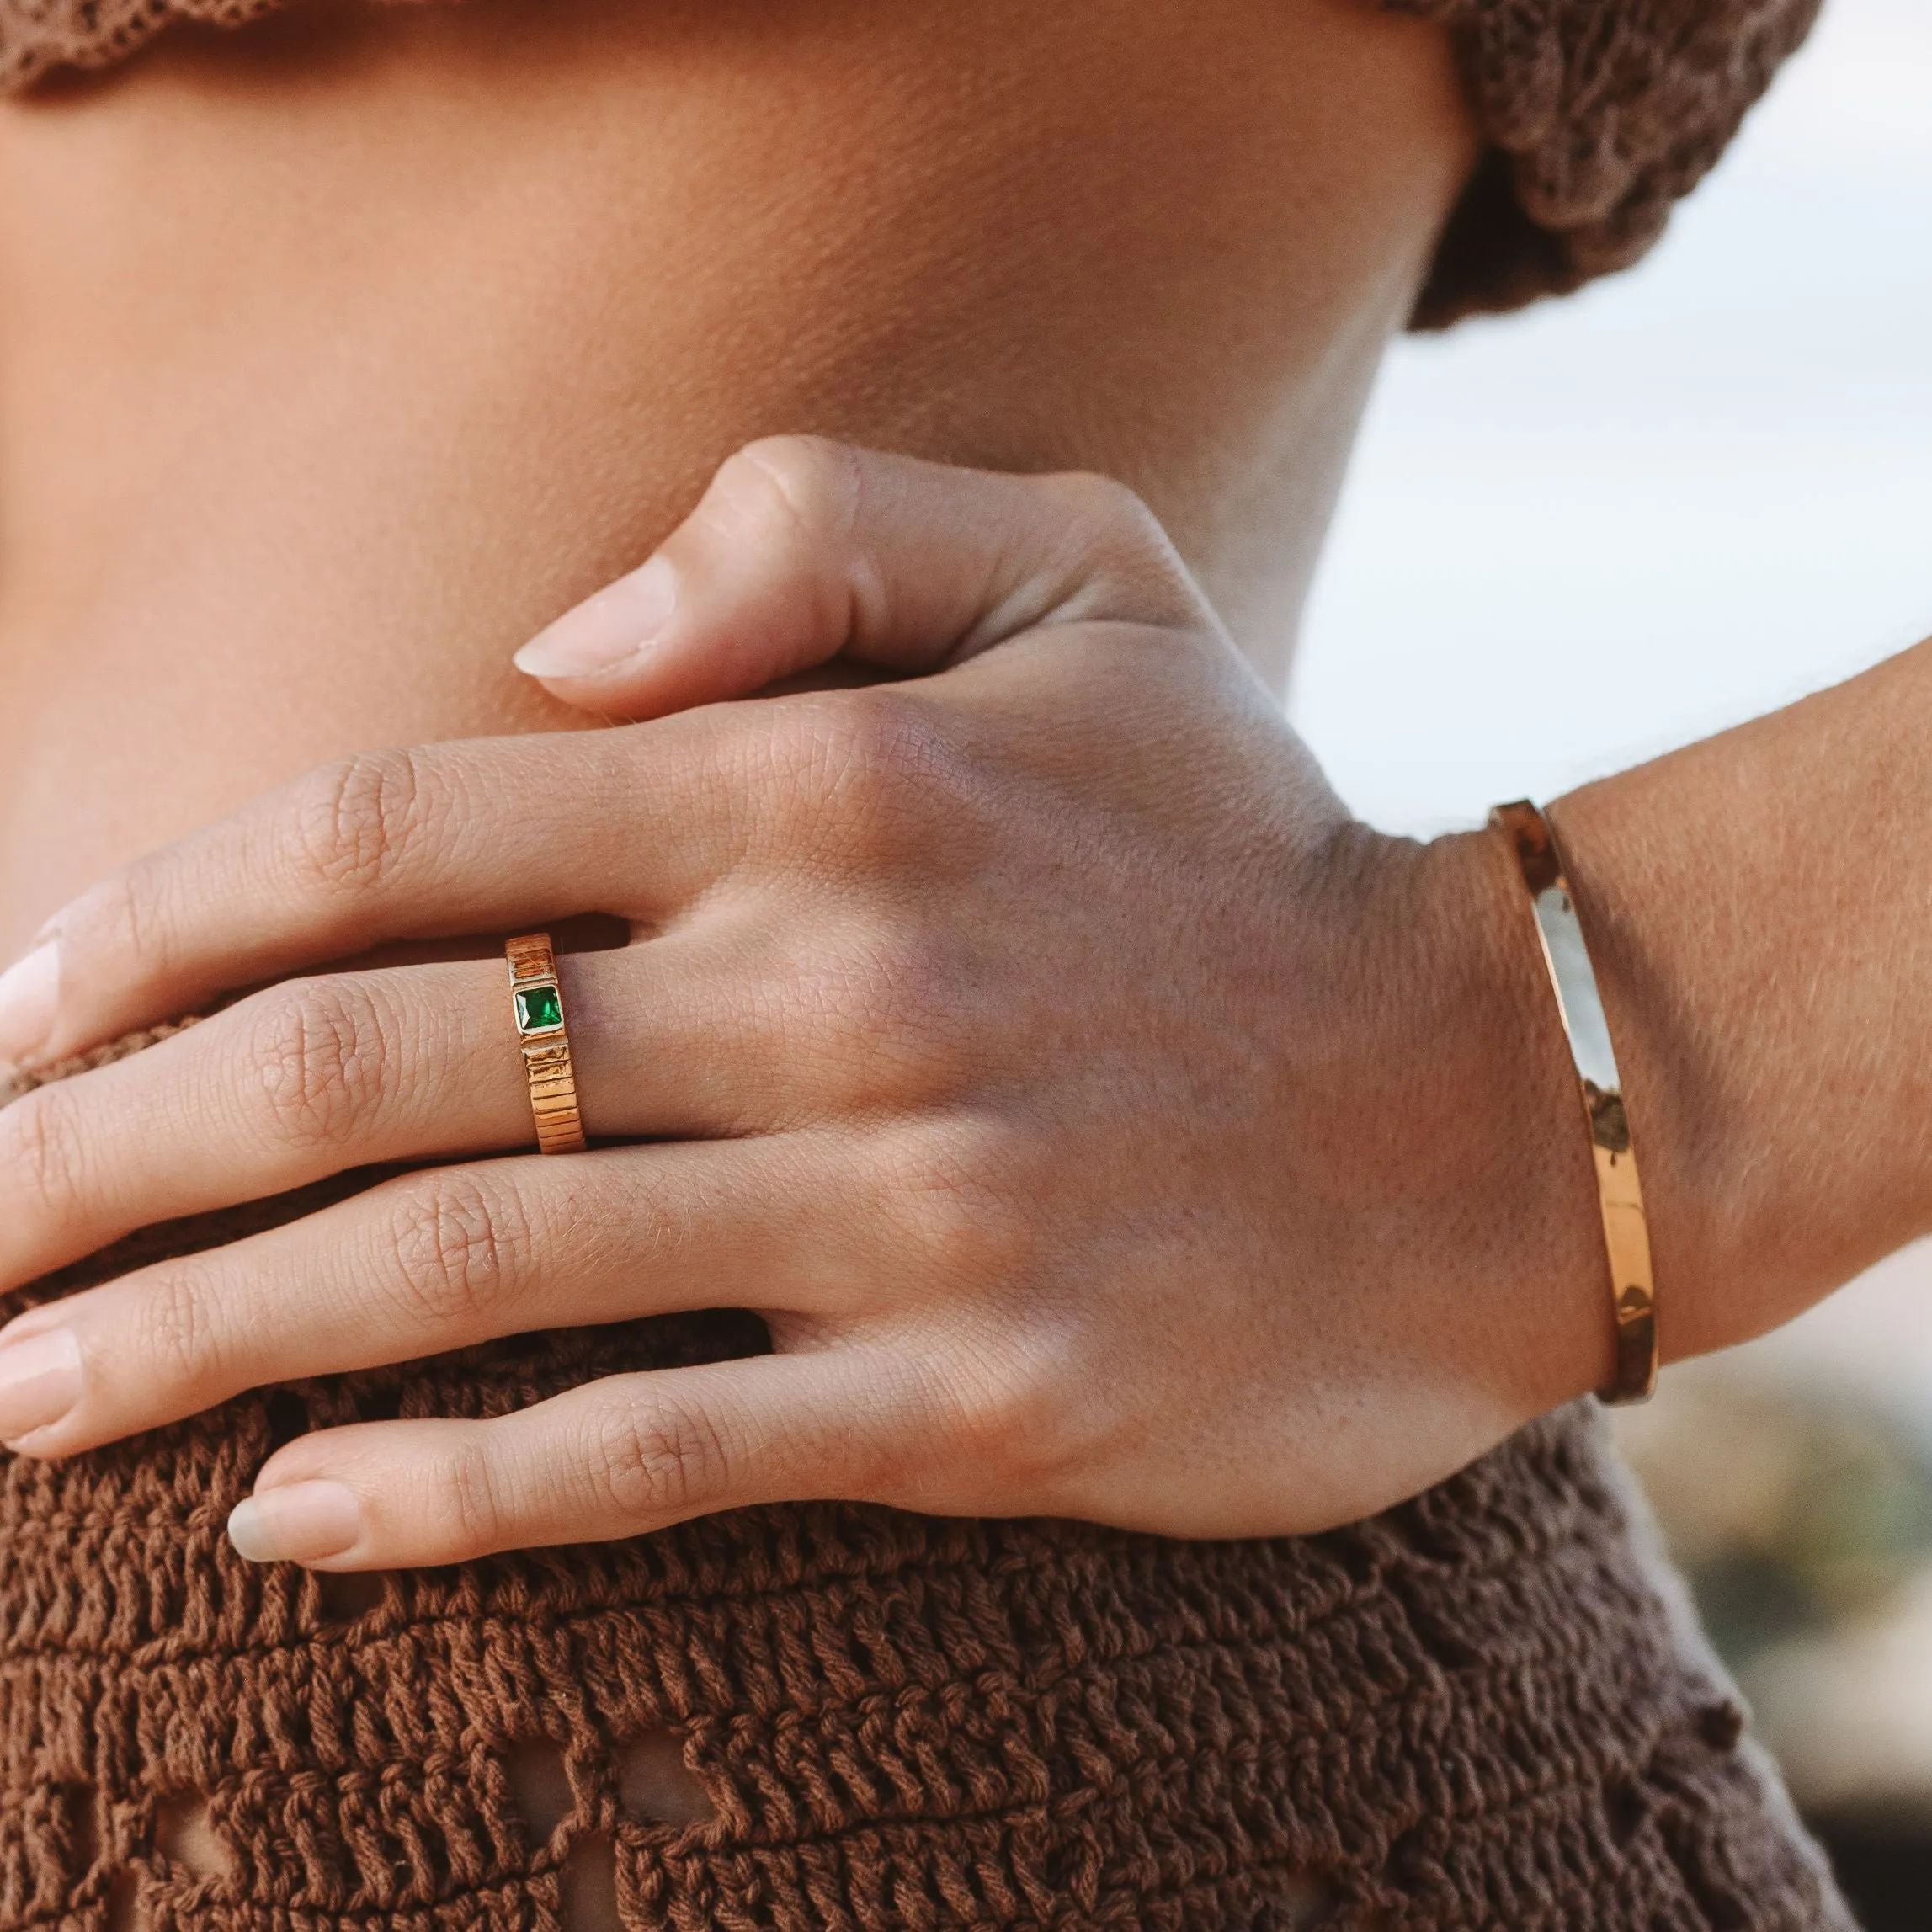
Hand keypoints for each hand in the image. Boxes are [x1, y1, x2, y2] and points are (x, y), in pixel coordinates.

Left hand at [0, 438, 1608, 1568]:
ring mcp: (902, 1208)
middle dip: (98, 1146)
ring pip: (461, 1274)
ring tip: (20, 1394)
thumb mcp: (1086, 576)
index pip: (394, 831)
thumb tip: (538, 655)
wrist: (1486, 1102)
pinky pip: (645, 1453)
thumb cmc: (1254, 843)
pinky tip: (277, 1519)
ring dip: (194, 1337)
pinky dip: (438, 1491)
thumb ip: (803, 535)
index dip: (161, 916)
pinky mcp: (976, 1403)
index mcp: (827, 781)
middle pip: (366, 1065)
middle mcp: (838, 986)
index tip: (21, 1002)